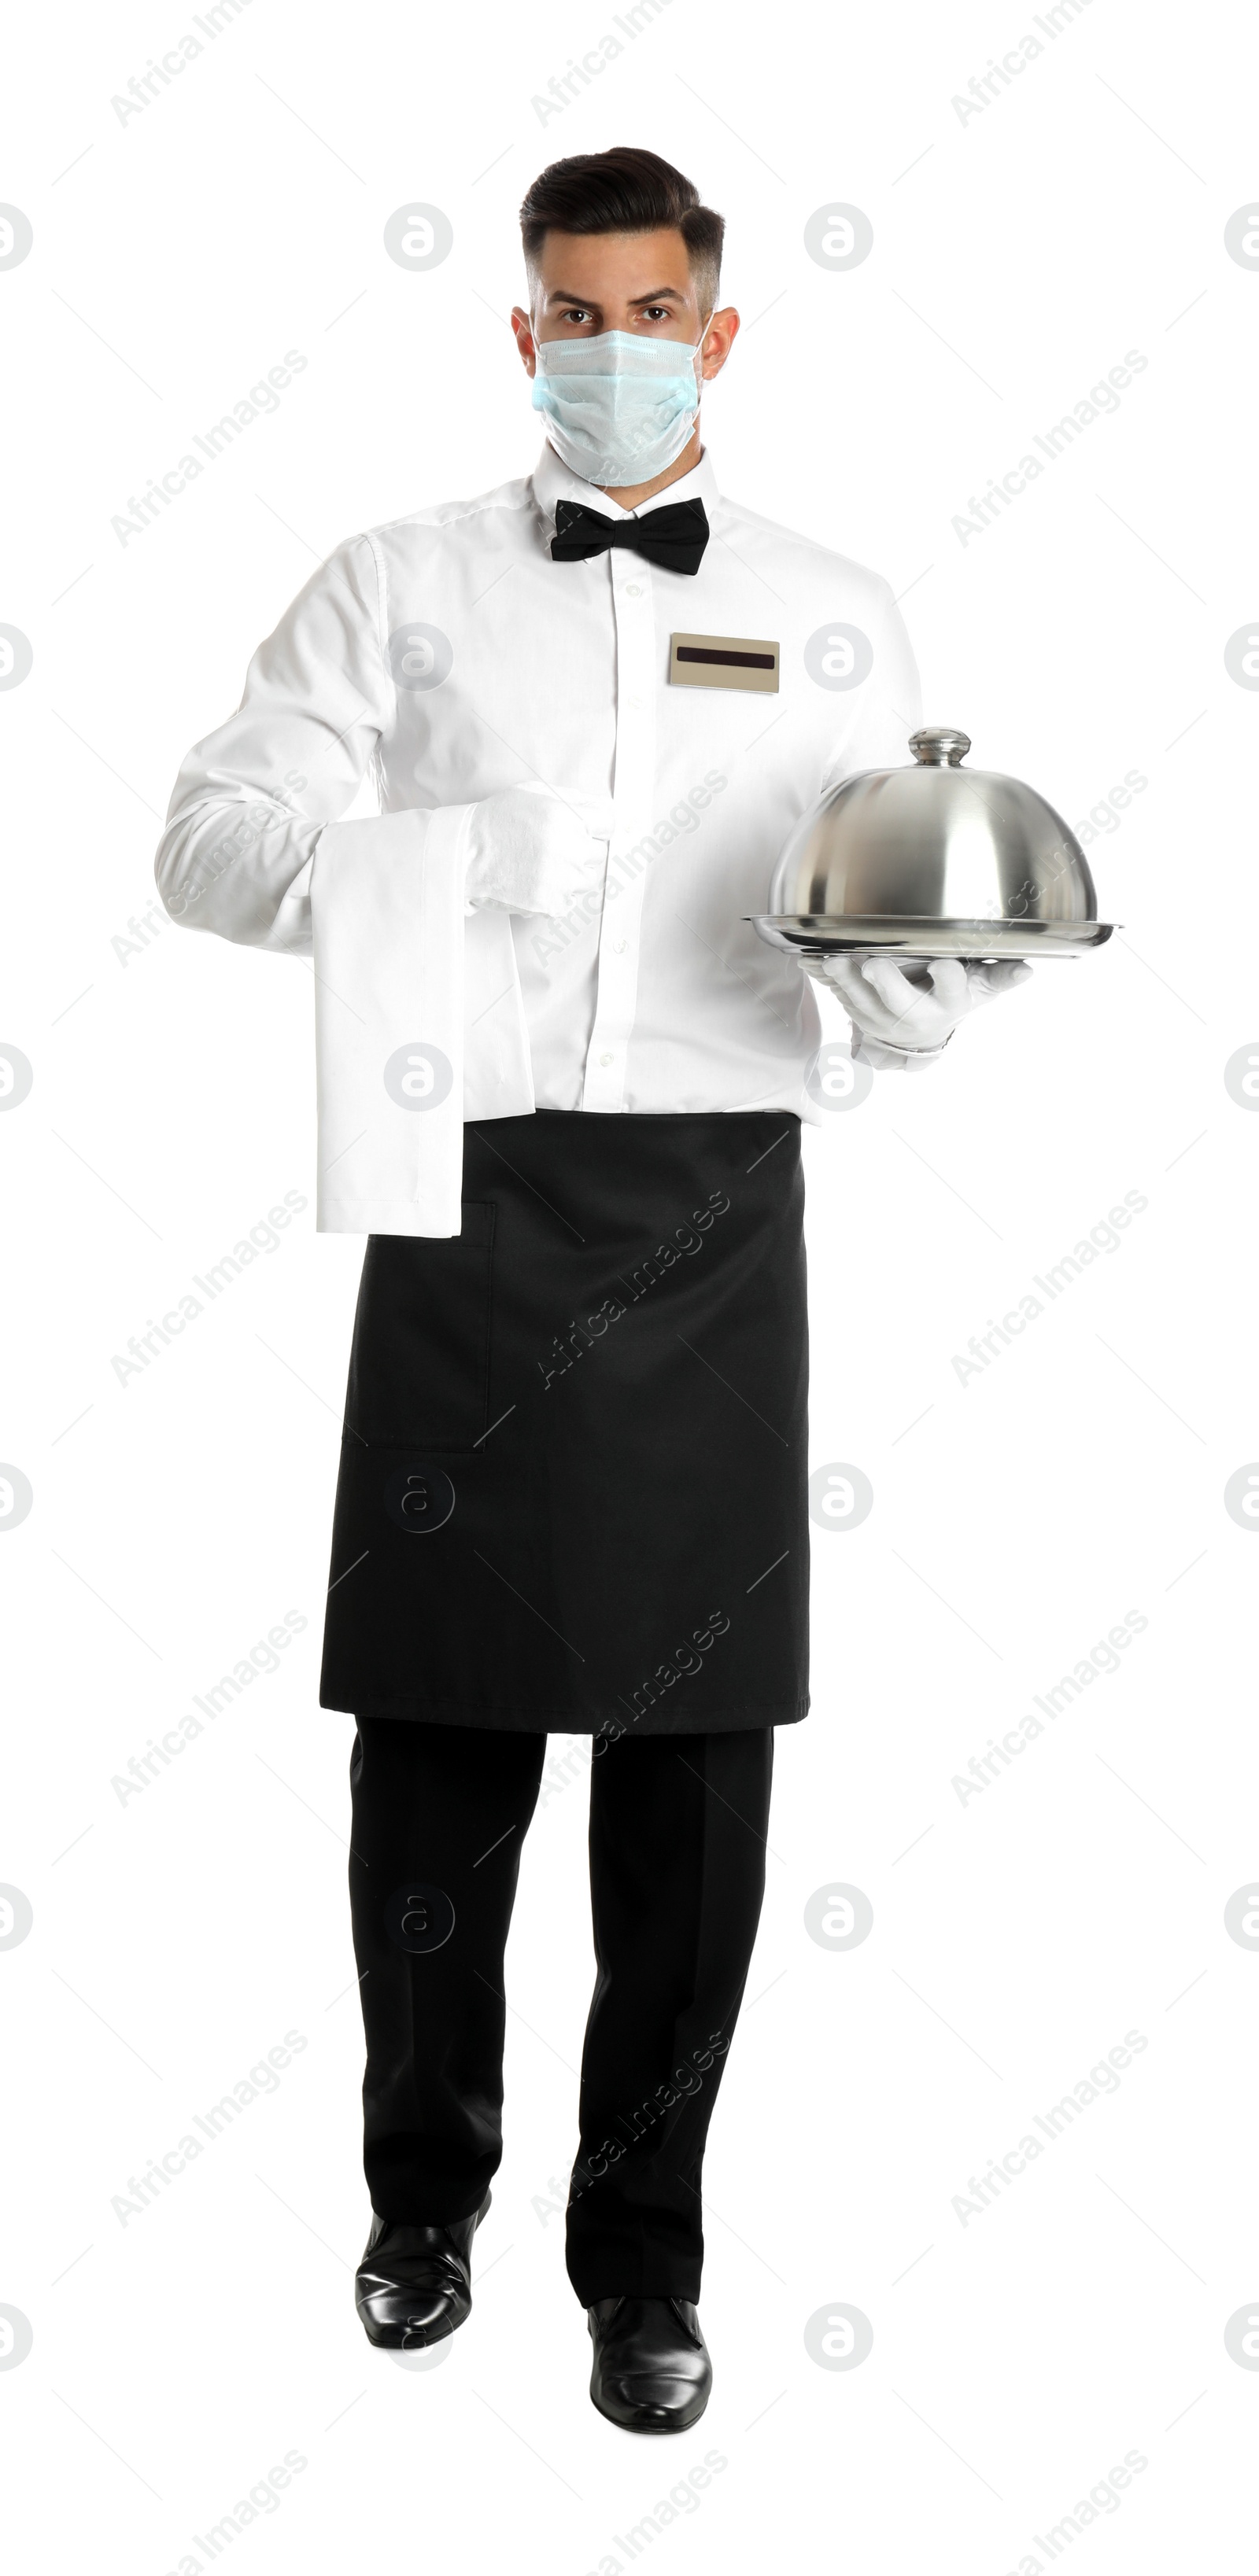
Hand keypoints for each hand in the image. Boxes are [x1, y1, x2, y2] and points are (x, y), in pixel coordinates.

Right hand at [464, 781, 611, 917]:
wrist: (465, 854)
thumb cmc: (496, 821)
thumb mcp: (533, 792)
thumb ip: (573, 797)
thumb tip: (602, 807)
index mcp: (566, 817)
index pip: (609, 823)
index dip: (598, 825)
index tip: (588, 829)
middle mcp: (568, 848)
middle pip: (599, 852)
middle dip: (582, 848)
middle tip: (555, 846)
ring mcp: (561, 879)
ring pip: (588, 879)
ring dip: (572, 873)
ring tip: (545, 864)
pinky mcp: (551, 903)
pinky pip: (571, 900)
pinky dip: (558, 893)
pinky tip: (538, 880)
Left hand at [804, 953, 1030, 1055]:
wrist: (922, 1038)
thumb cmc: (953, 1000)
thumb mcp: (979, 991)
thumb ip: (1000, 977)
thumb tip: (1028, 970)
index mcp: (949, 1006)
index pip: (953, 992)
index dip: (949, 980)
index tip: (944, 964)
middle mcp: (917, 1017)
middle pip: (902, 1003)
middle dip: (888, 985)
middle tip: (875, 964)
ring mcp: (886, 1021)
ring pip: (864, 1004)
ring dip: (849, 983)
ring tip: (837, 961)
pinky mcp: (861, 1018)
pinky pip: (843, 1001)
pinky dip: (830, 983)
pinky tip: (817, 964)